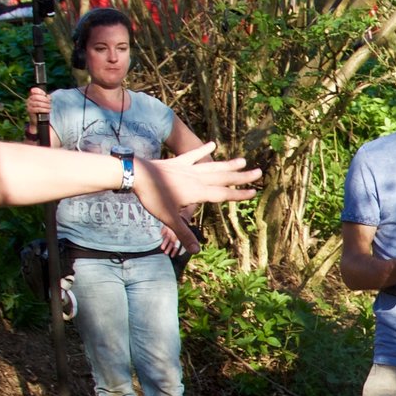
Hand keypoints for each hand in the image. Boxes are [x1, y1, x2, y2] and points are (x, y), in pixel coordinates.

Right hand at [26, 86, 51, 116]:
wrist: (36, 120)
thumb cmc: (41, 110)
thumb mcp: (44, 103)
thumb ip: (46, 98)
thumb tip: (48, 96)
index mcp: (32, 96)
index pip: (34, 90)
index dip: (40, 91)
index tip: (45, 94)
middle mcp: (29, 100)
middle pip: (36, 97)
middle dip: (44, 99)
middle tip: (49, 103)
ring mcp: (28, 105)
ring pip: (38, 103)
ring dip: (45, 105)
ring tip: (49, 107)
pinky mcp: (30, 111)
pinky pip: (38, 109)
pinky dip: (44, 110)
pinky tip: (48, 110)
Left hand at [127, 142, 258, 250]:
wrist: (137, 175)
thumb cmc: (153, 198)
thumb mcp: (169, 218)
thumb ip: (183, 234)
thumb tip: (195, 251)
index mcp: (197, 192)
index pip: (223, 194)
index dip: (239, 194)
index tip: (254, 192)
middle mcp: (197, 178)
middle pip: (223, 177)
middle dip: (241, 177)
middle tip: (258, 172)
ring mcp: (188, 168)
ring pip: (213, 166)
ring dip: (228, 164)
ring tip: (243, 161)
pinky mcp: (178, 162)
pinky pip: (193, 155)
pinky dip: (202, 149)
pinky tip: (213, 143)